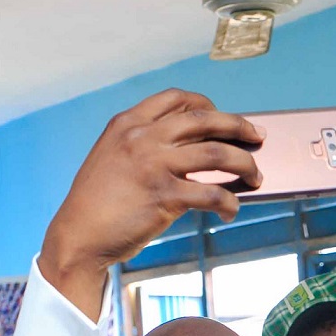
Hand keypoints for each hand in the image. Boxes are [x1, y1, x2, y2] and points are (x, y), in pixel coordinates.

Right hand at [40, 89, 262, 318]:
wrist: (78, 236)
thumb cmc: (97, 204)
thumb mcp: (112, 158)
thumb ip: (143, 146)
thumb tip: (191, 152)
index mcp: (127, 123)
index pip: (176, 99)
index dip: (206, 104)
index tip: (222, 115)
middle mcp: (142, 137)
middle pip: (204, 119)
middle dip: (238, 125)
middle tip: (257, 136)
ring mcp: (153, 165)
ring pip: (216, 153)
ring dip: (244, 164)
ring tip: (256, 176)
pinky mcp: (164, 196)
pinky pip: (211, 194)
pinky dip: (229, 202)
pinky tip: (231, 210)